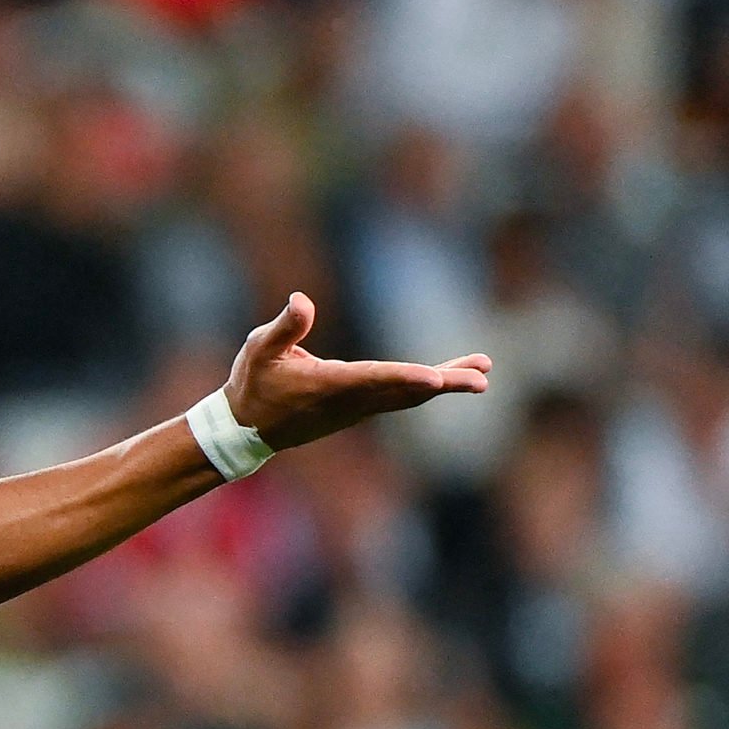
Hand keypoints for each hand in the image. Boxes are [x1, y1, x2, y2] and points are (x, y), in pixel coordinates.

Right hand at [224, 292, 490, 450]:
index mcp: (328, 384)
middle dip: (445, 382)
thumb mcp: (259, 349)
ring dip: (445, 383)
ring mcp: (357, 408)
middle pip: (405, 391)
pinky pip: (400, 398)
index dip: (406, 377)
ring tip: (481, 371)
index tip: (438, 379)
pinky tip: (446, 378)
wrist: (247, 429)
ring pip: (408, 395)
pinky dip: (426, 387)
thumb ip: (284, 327)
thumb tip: (301, 300)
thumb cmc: (253, 384)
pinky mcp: (359, 408)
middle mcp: (350, 400)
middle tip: (481, 377)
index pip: (374, 379)